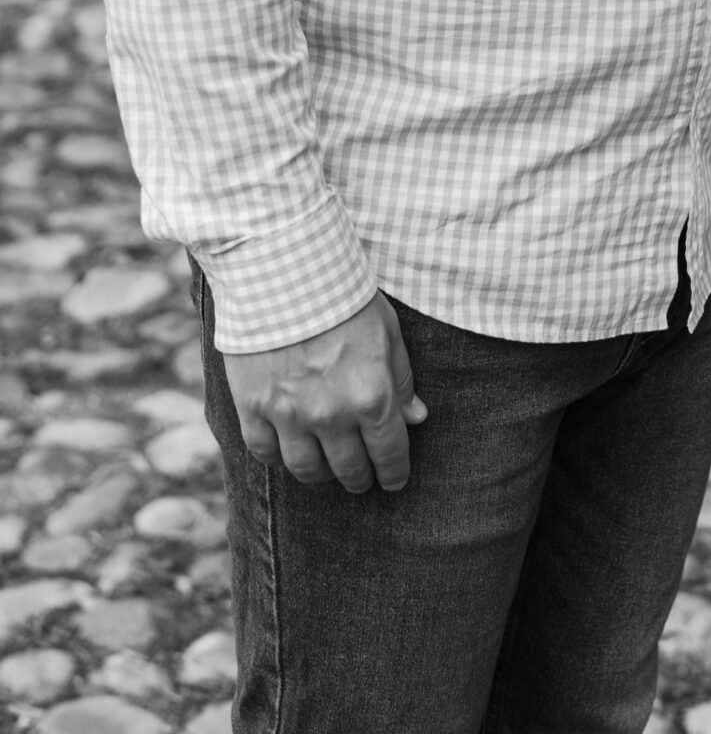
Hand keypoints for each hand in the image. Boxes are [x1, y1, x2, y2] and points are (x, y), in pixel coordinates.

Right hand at [223, 291, 426, 493]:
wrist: (283, 270)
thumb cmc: (344, 295)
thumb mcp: (387, 330)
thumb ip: (401, 379)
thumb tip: (415, 418)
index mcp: (372, 396)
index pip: (389, 454)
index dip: (394, 473)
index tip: (394, 481)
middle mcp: (332, 415)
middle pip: (349, 469)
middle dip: (360, 479)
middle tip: (362, 479)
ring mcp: (289, 415)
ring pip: (306, 470)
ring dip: (321, 474)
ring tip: (327, 469)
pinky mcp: (253, 408)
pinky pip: (264, 453)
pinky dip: (277, 457)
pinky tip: (287, 449)